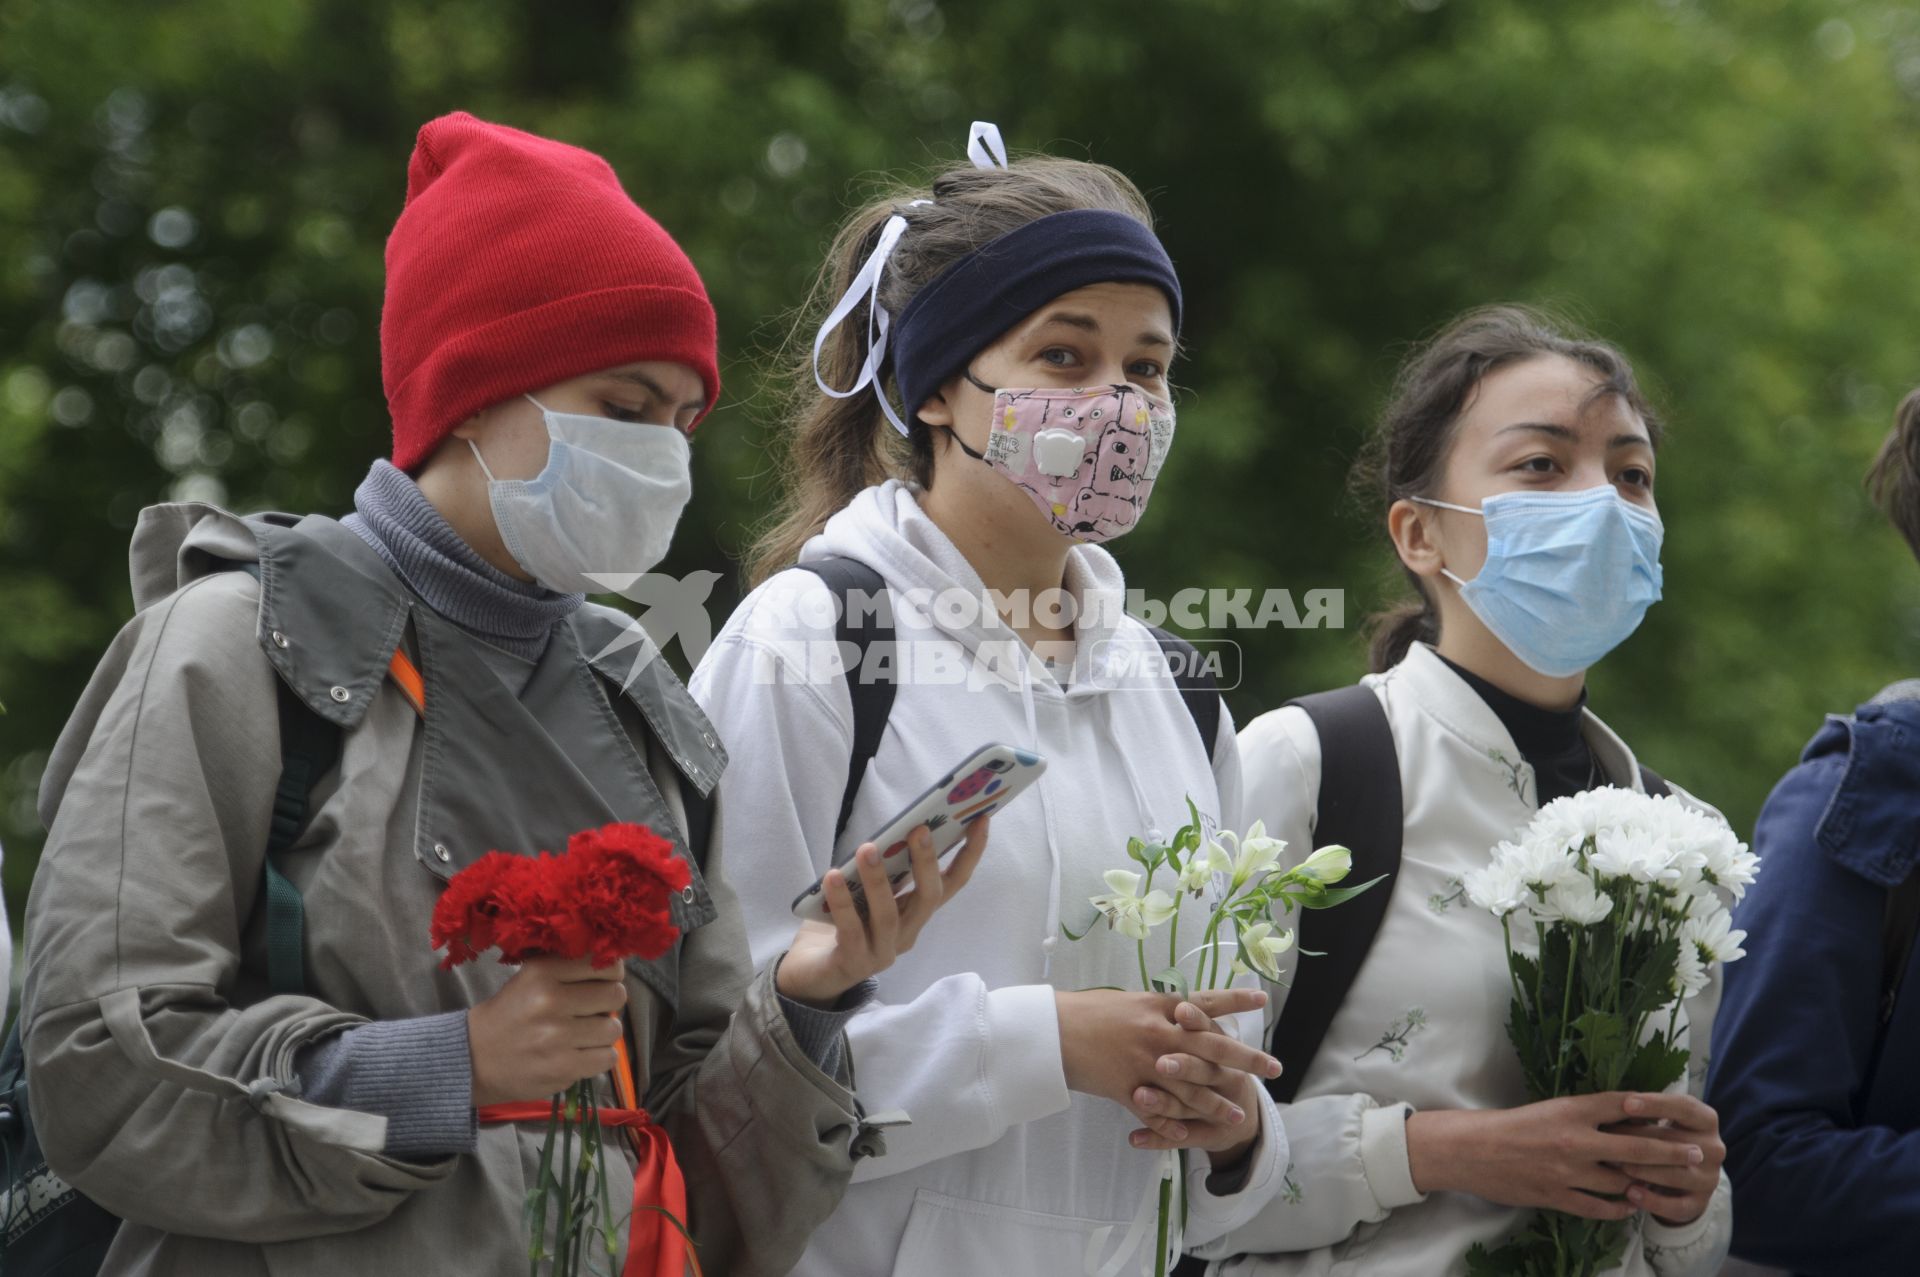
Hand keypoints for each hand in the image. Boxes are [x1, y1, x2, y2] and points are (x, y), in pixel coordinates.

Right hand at [467, 955, 625, 1106]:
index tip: (602, 982)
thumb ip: (569, 968)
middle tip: (592, 1011)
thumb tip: (617, 966)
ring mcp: (557, 1036)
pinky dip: (598, 1057)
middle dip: (609, 1004)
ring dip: (603, 1033)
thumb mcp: (531, 977)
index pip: (603, 964)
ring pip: (613, 1029)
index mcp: (542, 971)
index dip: (611, 974)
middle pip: (615, 995)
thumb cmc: (511, 1014)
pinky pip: (607, 1058)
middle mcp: (549, 1000)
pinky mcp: (562, 1068)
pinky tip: (579, 1054)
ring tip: (582, 1035)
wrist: (473, 1058)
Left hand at [776, 817, 989, 1007]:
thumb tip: (896, 832)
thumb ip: (887, 873)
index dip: (970, 853)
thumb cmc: (845, 924)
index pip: (953, 883)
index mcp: (916, 913)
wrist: (812, 974)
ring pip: (888, 915)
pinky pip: (851, 930)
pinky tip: (832, 877)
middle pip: (928, 899)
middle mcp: (908, 933)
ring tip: (867, 848)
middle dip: (926, 862)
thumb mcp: (871, 894)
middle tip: (919, 829)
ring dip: (878, 879)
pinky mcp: (853, 963)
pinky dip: (842, 902)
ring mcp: (883, 951)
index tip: (981, 819)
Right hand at [1058, 988, 1275, 1144]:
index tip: (1262, 998)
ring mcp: (1145, 1063)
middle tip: (1274, 1068)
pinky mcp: (1128, 1088)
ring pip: (1190, 1087)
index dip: (1235, 1000)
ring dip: (1217, 1103)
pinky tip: (1188, 1134)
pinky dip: (1172, 1124)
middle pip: (1211, 1048)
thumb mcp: (1127, 1001)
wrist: (1052, 1030)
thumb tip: (1182, 1009)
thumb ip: (1157, 1009)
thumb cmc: (1086, 1011)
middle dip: (1245, 1060)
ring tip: (1239, 1114)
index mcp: (1158, 1006)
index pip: (1204, 1002)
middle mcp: (1158, 1033)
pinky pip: (1156, 1112)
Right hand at [1406, 1094, 1706, 1221]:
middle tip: (1697, 1155)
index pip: (1623, 1106)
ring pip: (1621, 1181)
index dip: (1656, 1112)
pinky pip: (1599, 1207)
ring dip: (1644, 1184)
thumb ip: (1585, 1116)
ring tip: (1665, 1186)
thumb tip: (1624, 1120)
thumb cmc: (1510, 1125)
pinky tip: (1630, 1206)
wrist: (1472, 1149)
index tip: (1681, 1119)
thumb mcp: (1550, 1109)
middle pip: (1635, 1147)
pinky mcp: (1557, 1195)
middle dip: (1670, 1152)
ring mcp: (1567, 1170)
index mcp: (1571, 1109)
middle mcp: (1574, 1138)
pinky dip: (1618, 1208)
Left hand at [1602, 1092, 1725, 1225]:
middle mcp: (1714, 1149)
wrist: (1679, 1177)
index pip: (1684, 1107)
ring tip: (1615, 1163)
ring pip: (1674, 1174)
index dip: (1655, 1104)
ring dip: (1642, 1169)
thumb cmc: (1661, 1137)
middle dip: (1638, 1140)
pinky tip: (1630, 1193)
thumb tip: (1615, 1109)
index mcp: (1706, 1120)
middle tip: (1606, 1138)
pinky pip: (1676, 1206)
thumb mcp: (1657, 1120)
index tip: (1626, 1104)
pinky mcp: (1699, 1204)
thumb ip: (1643, 1114)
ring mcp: (1709, 1179)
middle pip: (1674, 1142)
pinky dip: (1652, 1200)